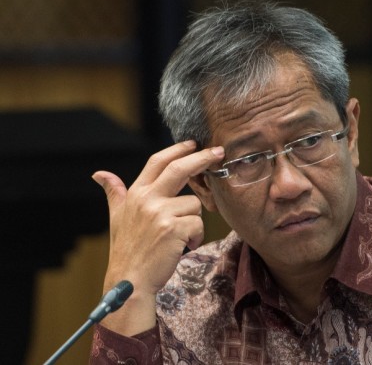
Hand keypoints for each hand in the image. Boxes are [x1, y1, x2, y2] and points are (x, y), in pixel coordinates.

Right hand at [92, 140, 223, 334]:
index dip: (177, 149)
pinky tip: (182, 246)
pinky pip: (198, 224)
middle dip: (202, 157)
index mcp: (136, 193)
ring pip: (195, 204)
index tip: (194, 143)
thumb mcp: (117, 217)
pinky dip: (195, 237)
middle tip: (219, 152)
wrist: (129, 280)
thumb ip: (114, 193)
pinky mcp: (174, 229)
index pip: (157, 161)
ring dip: (194, 221)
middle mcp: (147, 199)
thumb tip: (99, 174)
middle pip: (180, 168)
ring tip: (179, 237)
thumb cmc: (127, 249)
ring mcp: (160, 214)